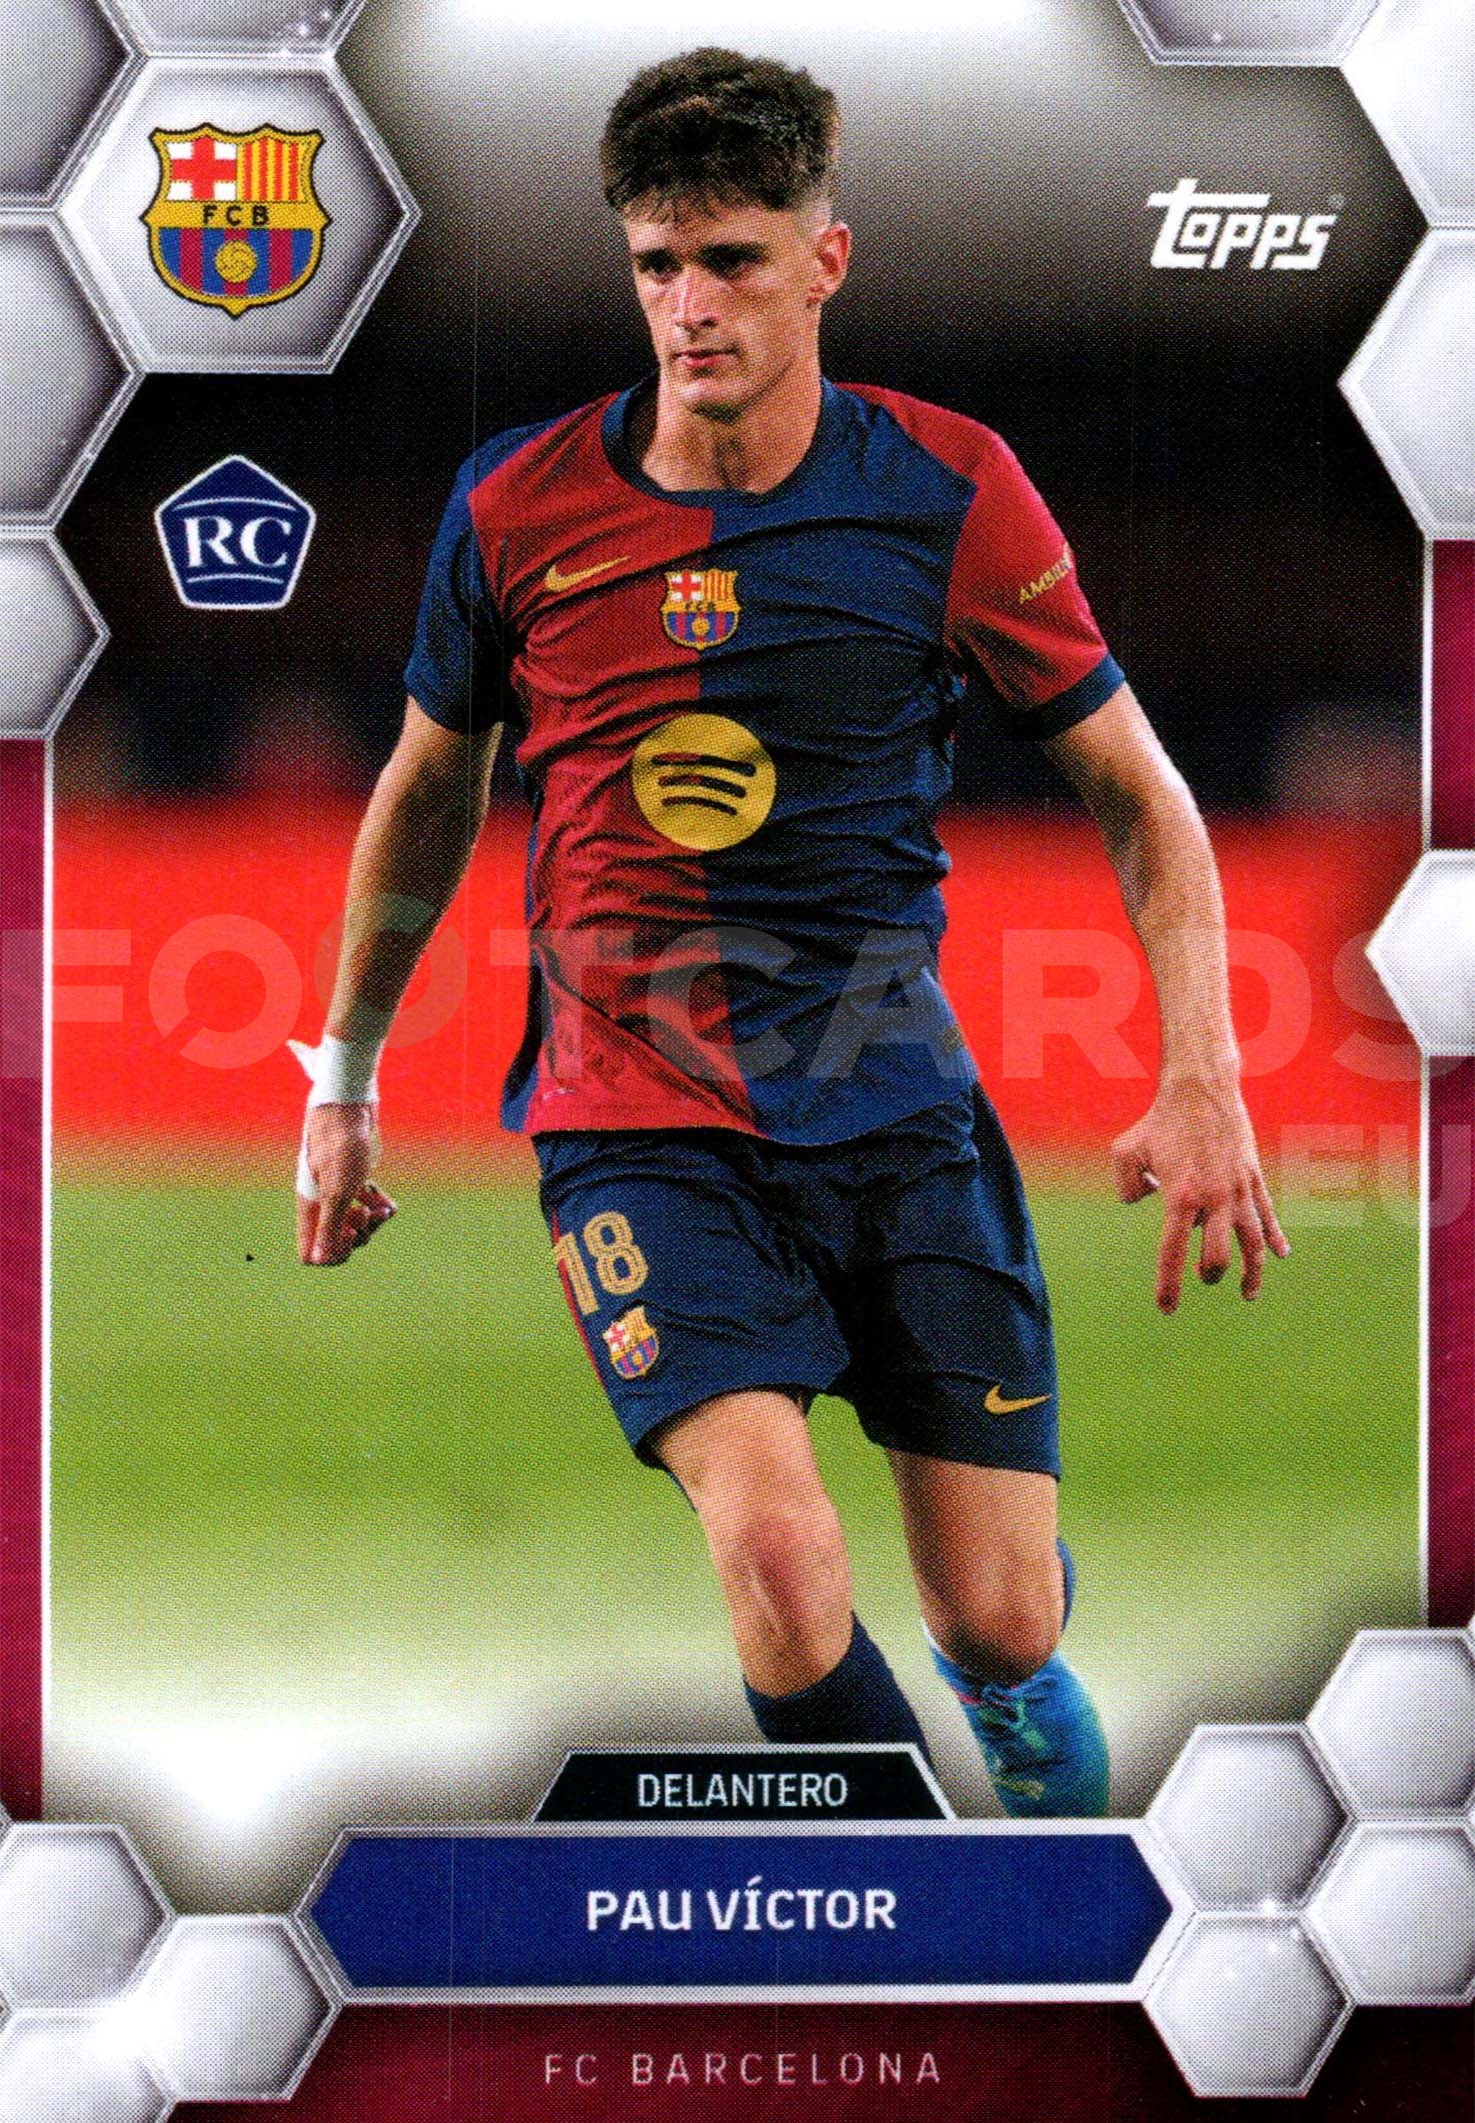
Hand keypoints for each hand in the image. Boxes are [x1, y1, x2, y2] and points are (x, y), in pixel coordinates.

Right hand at [296, 1102, 395, 1265]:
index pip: (310, 1252)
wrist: (350, 1108)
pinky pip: (369, 1206)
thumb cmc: (341, 1149)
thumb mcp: (337, 1193)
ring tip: (383, 1211)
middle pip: (337, 1240)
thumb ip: (328, 1227)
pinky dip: (380, 1208)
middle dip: (358, 1236)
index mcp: (310, 1210)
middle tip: (368, 1219)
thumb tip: (320, 1259)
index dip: (331, 1254)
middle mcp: (322, 1204)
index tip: (348, 1237)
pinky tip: (388, 1203)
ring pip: (356, 1223)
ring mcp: (340, 1191)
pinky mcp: (357, 1179)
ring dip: (373, 1222)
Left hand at [1111, 1076, 1288, 1313]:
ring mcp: (1239, 1190)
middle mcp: (1214, 1199)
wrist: (1201, 1088)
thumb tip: (1140, 1203)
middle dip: (1210, 1274)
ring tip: (1248, 1294)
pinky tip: (1280, 1255)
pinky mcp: (1254, 1178)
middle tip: (1203, 1278)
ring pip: (1253, 1243)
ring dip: (1252, 1272)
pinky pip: (1268, 1215)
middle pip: (1217, 1256)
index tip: (1166, 1309)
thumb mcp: (1126, 1152)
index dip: (1169, 1286)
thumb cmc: (1159, 1121)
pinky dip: (1274, 1238)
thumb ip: (1126, 1186)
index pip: (1172, 1253)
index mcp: (1180, 1197)